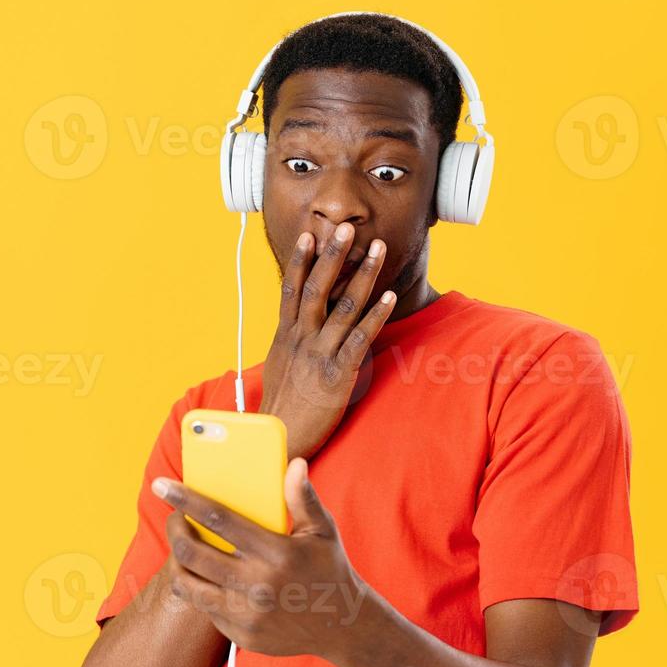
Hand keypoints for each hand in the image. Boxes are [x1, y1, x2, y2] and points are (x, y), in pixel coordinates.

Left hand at [153, 458, 373, 660]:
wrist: (343, 627)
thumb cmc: (329, 569)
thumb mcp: (322, 531)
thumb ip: (303, 498)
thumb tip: (294, 464)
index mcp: (276, 553)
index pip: (219, 520)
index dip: (186, 500)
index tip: (163, 486)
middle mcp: (258, 585)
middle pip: (192, 554)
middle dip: (174, 529)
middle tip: (175, 517)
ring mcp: (247, 614)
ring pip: (188, 584)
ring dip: (177, 562)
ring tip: (183, 547)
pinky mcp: (241, 635)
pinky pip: (205, 607)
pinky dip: (200, 588)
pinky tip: (208, 576)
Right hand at [258, 222, 397, 460]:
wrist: (278, 438)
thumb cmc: (279, 407)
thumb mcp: (277, 367)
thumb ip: (288, 342)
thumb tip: (294, 326)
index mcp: (285, 336)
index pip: (291, 289)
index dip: (300, 260)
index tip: (309, 233)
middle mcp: (300, 339)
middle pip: (317, 287)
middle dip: (333, 255)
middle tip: (346, 228)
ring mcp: (318, 354)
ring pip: (342, 306)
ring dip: (362, 275)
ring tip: (376, 249)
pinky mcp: (337, 374)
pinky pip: (359, 339)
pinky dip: (375, 316)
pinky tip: (389, 297)